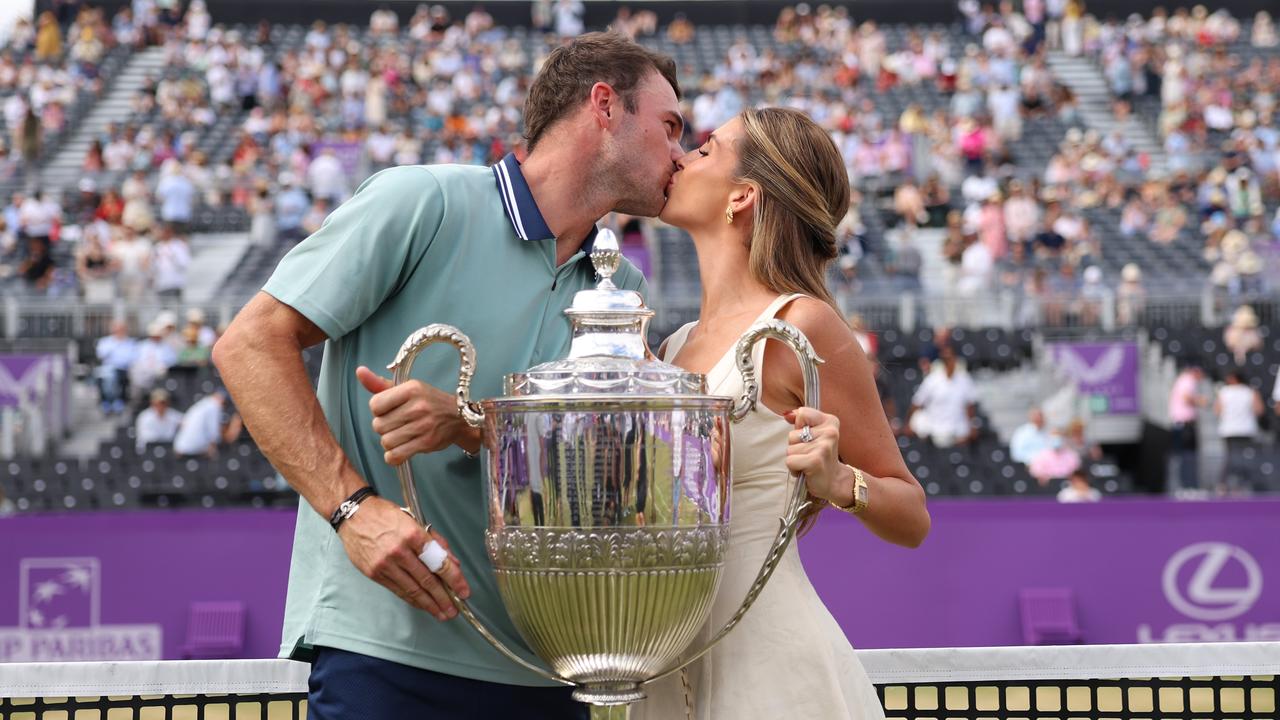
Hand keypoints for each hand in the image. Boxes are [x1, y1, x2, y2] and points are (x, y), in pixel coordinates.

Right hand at [337, 496, 471, 620]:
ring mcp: (385, 564)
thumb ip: (435, 542)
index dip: (454, 579)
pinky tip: (422, 605)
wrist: (354, 515)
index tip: (464, 591)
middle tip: (454, 610)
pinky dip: (412, 599)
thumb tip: (452, 562)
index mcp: (413, 535)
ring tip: (441, 613)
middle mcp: (400, 551)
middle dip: (443, 598)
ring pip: (412, 589)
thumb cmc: (385, 515)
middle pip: (427, 580)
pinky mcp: (374, 573)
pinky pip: (398, 590)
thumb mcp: (415, 520)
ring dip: (429, 604)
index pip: (439, 562)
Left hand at [357, 366, 478, 464]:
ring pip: (386, 441)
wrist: (459, 418)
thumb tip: (359, 371)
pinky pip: (396, 455)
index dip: (378, 410)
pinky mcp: (426, 443)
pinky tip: (400, 450)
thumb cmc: (429, 401)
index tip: (389, 410)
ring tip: (400, 436)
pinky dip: (394, 456)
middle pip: (379, 425)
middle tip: (397, 424)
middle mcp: (417, 406)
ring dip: (390, 442)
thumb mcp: (407, 388)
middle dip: (384, 427)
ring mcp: (423, 426)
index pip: (375, 404)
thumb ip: (380, 384)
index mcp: (411, 389)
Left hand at [783, 407, 845, 503]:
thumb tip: (787, 415)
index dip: (799, 427)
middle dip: (795, 446)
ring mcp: (823, 446)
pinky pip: (790, 461)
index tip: (809, 438)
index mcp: (830, 421)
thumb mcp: (814, 434)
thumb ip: (801, 421)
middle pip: (792, 434)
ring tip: (807, 462)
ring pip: (789, 449)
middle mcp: (830, 432)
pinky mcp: (815, 461)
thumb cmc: (819, 456)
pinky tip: (806, 470)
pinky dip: (794, 468)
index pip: (802, 413)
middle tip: (809, 454)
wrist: (833, 480)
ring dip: (795, 458)